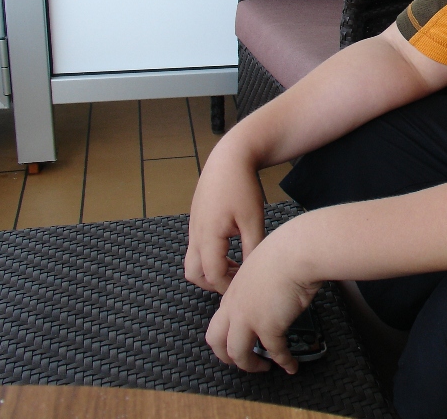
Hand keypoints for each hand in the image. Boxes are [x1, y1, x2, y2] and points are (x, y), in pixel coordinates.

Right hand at [184, 137, 265, 293]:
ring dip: (210, 269)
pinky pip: (196, 246)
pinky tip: (230, 247)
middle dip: (213, 283)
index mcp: (208, 236)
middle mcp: (196, 234)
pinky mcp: (197, 219)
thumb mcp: (253, 220)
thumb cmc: (242, 187)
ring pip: (192, 260)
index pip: (212, 275)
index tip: (245, 287)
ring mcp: (194, 226)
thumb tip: (252, 272)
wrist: (229, 158)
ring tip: (235, 264)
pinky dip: (209, 255)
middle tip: (237, 280)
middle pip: (194, 273)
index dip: (228, 286)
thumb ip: (252, 249)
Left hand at [205, 221, 318, 373]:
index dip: (227, 333)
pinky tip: (290, 365)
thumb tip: (271, 289)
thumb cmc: (285, 250)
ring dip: (250, 365)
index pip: (220, 319)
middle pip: (216, 341)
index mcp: (233, 291)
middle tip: (240, 361)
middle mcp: (235, 307)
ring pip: (237, 353)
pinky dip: (283, 361)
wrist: (296, 252)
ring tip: (263, 367)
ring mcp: (249, 319)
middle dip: (226, 356)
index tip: (240, 337)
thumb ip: (259, 282)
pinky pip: (275, 352)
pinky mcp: (269, 327)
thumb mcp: (261, 265)